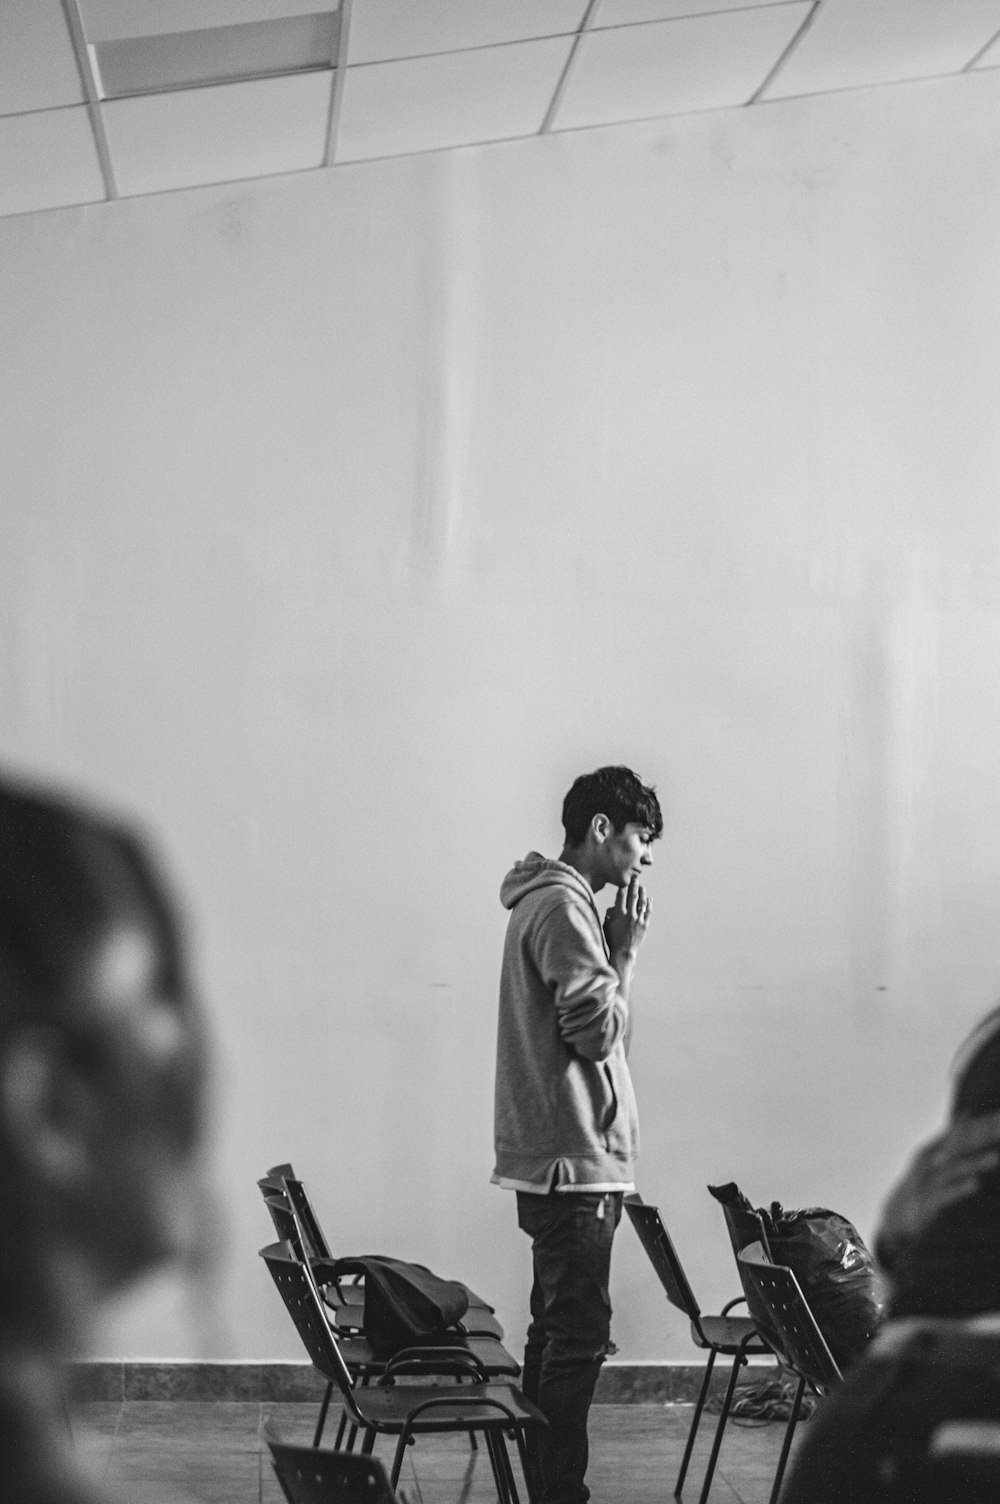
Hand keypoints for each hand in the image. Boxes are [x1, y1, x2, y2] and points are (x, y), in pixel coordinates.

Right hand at [603, 875, 651, 960]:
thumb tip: (613, 907)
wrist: (624, 952)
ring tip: (642, 887)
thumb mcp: (606, 926)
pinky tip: (649, 899)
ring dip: (642, 893)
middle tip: (635, 879)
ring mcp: (638, 920)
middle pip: (633, 897)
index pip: (621, 897)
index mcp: (619, 914)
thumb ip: (609, 915)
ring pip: (642, 902)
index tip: (624, 883)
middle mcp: (629, 915)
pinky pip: (648, 912)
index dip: (623, 888)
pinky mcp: (645, 925)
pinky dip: (649, 904)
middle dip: (634, 886)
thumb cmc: (613, 939)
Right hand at [876, 1109, 999, 1266]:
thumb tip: (965, 1115)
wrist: (896, 1218)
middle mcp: (929, 1162)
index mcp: (933, 1150)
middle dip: (980, 1137)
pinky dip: (959, 1188)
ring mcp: (927, 1182)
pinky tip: (975, 1184)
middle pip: (957, 1146)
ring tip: (996, 1158)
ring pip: (954, 1169)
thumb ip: (949, 1138)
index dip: (979, 1125)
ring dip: (975, 1162)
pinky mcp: (927, 1203)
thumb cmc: (921, 1186)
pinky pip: (946, 1194)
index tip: (998, 1117)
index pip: (958, 1133)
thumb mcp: (933, 1159)